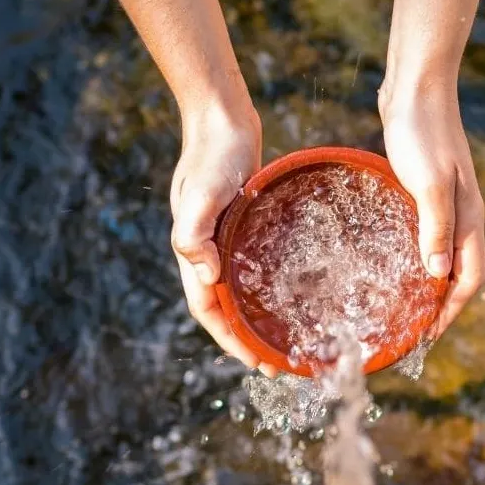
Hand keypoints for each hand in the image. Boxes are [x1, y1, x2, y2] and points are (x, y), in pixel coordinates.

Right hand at [169, 104, 279, 376]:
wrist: (222, 119)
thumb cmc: (212, 155)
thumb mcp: (201, 194)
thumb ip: (194, 233)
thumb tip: (206, 276)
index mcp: (195, 251)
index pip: (209, 310)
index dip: (230, 340)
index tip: (256, 363)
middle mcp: (208, 251)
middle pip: (225, 308)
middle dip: (247, 340)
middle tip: (278, 364)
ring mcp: (225, 239)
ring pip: (240, 290)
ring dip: (257, 318)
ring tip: (285, 339)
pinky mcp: (243, 225)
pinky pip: (253, 266)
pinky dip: (266, 286)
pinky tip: (290, 292)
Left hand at [379, 82, 484, 338]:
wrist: (416, 87)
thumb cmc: (422, 133)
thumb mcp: (429, 183)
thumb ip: (435, 228)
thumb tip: (437, 276)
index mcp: (468, 218)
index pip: (469, 279)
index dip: (450, 311)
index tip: (428, 336)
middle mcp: (462, 215)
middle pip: (459, 273)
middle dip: (441, 305)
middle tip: (412, 330)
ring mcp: (446, 202)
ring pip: (443, 255)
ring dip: (428, 283)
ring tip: (403, 305)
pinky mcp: (426, 190)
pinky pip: (426, 235)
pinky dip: (416, 256)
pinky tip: (392, 260)